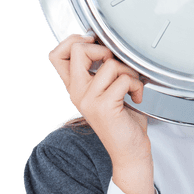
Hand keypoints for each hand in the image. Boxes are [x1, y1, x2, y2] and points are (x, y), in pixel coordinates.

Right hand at [47, 34, 151, 167]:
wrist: (129, 152)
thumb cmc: (122, 122)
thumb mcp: (106, 93)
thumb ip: (100, 72)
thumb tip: (109, 46)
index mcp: (75, 88)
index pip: (57, 55)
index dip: (74, 41)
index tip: (95, 45)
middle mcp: (77, 93)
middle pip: (78, 49)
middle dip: (103, 48)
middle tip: (115, 64)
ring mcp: (89, 100)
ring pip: (109, 63)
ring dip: (129, 70)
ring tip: (131, 86)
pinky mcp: (104, 106)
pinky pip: (124, 79)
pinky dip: (136, 84)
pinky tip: (136, 96)